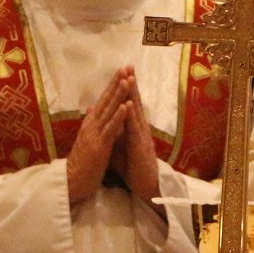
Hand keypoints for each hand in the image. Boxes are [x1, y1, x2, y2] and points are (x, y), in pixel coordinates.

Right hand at [68, 68, 131, 202]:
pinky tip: (126, 106)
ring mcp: (95, 134)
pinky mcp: (99, 146)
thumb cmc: (82, 162)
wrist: (71, 182)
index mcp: (91, 123)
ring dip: (119, 95)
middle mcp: (92, 125)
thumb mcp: (87, 139)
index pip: (103, 100)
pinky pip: (111, 129)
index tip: (122, 70)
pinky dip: (119, 116)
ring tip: (128, 80)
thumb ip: (91, 123)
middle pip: (106, 100)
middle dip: (116, 83)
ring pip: (109, 111)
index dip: (112, 85)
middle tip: (126, 67)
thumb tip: (93, 107)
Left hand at [113, 67, 161, 203]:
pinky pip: (135, 130)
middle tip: (128, 66)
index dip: (125, 89)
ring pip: (136, 112)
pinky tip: (128, 105)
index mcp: (133, 128)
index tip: (121, 72)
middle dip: (130, 84)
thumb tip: (107, 120)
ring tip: (129, 78)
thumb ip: (115, 132)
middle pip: (134, 103)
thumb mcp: (121, 146)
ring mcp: (141, 137)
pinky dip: (131, 117)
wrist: (146, 186)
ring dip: (132, 95)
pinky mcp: (140, 147)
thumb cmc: (133, 167)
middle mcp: (139, 129)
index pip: (128, 104)